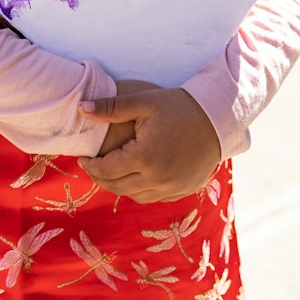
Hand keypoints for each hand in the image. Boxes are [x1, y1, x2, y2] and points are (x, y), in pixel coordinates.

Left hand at [78, 79, 220, 202]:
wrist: (218, 118)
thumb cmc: (179, 106)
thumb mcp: (143, 102)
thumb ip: (110, 107)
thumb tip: (81, 109)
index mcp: (144, 157)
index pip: (106, 170)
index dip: (90, 166)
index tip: (83, 158)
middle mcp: (157, 178)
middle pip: (117, 187)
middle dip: (100, 178)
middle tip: (92, 167)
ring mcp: (172, 187)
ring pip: (135, 196)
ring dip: (119, 186)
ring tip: (112, 171)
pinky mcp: (183, 190)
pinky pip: (154, 197)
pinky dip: (140, 190)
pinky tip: (136, 176)